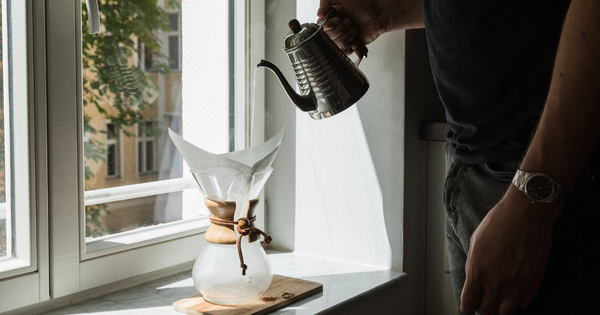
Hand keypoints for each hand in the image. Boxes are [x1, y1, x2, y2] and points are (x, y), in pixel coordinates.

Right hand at [317, 0, 423, 54]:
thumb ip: (326, 0)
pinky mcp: (351, 44)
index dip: (327, 25)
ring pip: (334, 44)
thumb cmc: (365, 3)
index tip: (337, 19)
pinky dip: (345, 48)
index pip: (321, 26)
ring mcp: (343, 36)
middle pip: (327, 36)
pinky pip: (342, 52)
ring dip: (344, 36)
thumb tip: (318, 14)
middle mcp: (337, 26)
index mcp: (332, 15)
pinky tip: (350, 41)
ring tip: (353, 29)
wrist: (380, 13)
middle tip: (349, 22)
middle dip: (339, 29)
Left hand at [461, 186, 561, 314]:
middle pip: (486, 311)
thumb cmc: (499, 222)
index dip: (468, 305)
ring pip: (505, 312)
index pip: (468, 303)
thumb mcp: (475, 242)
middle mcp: (496, 282)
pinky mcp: (534, 283)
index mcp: (477, 271)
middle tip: (485, 298)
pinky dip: (519, 299)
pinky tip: (516, 289)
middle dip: (483, 306)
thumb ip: (472, 265)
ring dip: (501, 306)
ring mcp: (516, 285)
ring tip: (500, 296)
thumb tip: (472, 280)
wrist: (526, 213)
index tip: (470, 304)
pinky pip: (524, 303)